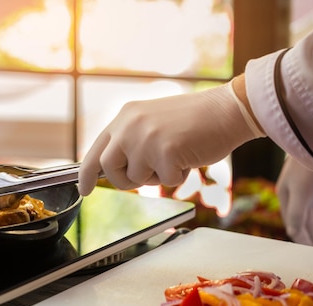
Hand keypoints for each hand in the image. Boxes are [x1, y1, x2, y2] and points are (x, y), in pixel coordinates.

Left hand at [78, 81, 258, 195]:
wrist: (227, 109)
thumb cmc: (193, 121)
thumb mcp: (151, 123)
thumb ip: (129, 142)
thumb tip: (111, 170)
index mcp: (124, 117)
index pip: (96, 151)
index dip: (86, 174)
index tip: (84, 188)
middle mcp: (130, 126)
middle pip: (110, 169)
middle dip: (126, 180)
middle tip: (148, 174)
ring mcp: (146, 138)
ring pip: (138, 179)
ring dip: (157, 176)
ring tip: (175, 154)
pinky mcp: (165, 151)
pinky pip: (165, 180)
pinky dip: (179, 175)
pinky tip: (189, 155)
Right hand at [276, 157, 312, 245]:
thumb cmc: (306, 168)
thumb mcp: (300, 194)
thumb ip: (296, 215)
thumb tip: (292, 234)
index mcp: (286, 198)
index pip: (293, 223)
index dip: (301, 238)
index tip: (310, 251)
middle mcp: (296, 197)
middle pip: (303, 221)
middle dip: (311, 236)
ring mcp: (308, 193)